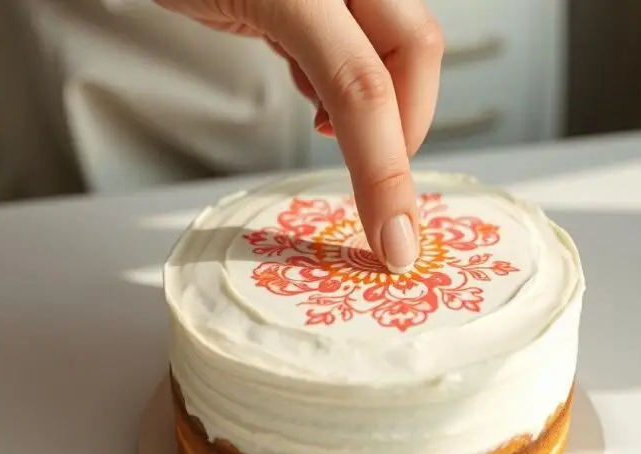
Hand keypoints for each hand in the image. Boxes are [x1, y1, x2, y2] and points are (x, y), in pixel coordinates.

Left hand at [156, 0, 443, 272]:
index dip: (386, 171)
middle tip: (376, 186)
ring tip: (326, 125)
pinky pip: (365, 38)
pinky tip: (314, 90)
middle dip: (404, 127)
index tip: (391, 242)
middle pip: (416, 54)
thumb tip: (354, 128)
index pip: (365, 86)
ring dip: (382, 103)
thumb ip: (308, 59)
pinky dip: (351, 77)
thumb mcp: (224, 0)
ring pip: (400, 49)